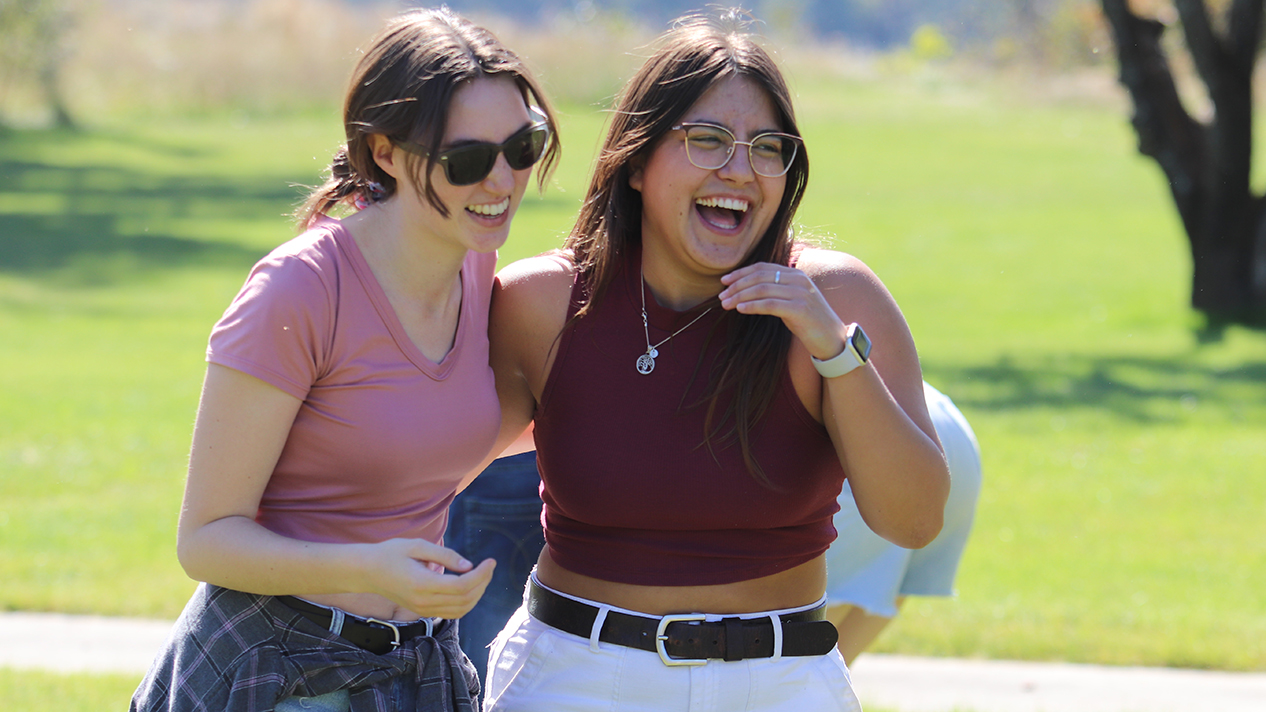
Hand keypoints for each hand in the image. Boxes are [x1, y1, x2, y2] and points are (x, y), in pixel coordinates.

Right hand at [360, 538, 495, 618]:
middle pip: (465, 599)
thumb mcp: (417, 546)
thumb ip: (444, 555)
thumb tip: (469, 565)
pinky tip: (470, 585)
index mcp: (422, 584)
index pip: (461, 586)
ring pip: (461, 610)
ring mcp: (423, 610)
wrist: (367, 572)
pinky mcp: (423, 612)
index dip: (481, 575)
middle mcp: (423, 602)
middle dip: (483, 582)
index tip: (491, 561)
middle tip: (489, 565)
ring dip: (477, 594)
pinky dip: (467, 601)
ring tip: (483, 575)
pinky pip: (452, 613)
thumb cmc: (391, 553)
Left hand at [719, 262, 847, 361]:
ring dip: (740, 296)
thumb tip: (747, 290)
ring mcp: (800, 293)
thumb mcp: (792, 300)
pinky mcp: (800, 309)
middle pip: (760, 277)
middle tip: (722, 295)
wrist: (832, 338)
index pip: (763, 268)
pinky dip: (752, 306)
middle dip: (737, 285)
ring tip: (726, 304)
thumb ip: (776, 291)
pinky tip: (740, 309)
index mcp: (795, 274)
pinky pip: (770, 304)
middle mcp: (798, 280)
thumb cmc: (808, 321)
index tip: (724, 280)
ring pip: (762, 289)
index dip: (741, 273)